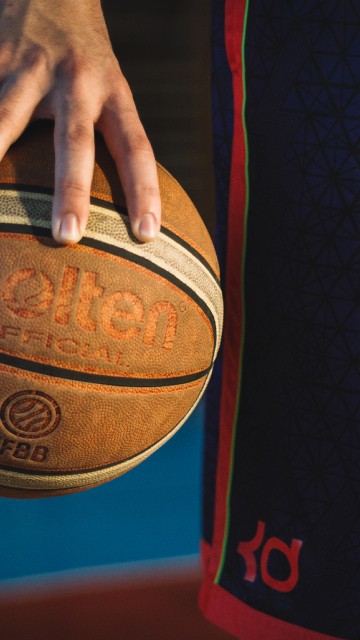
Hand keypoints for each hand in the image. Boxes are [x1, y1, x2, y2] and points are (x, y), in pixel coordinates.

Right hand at [0, 0, 160, 243]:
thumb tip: (114, 198)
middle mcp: (77, 82)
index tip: (146, 233)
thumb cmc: (84, 55)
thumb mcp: (109, 85)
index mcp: (113, 93)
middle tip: (68, 234)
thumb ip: (109, 130)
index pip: (136, 148)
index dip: (144, 190)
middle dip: (72, 190)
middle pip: (76, 142)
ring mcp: (31, 68)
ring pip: (7, 116)